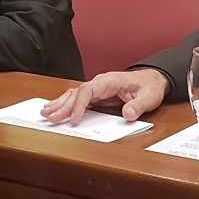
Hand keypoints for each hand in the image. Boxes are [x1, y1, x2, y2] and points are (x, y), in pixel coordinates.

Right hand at [41, 69, 170, 124]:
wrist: (152, 80)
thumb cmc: (150, 87)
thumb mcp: (149, 97)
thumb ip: (138, 105)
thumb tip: (128, 114)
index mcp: (110, 81)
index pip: (88, 90)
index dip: (79, 105)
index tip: (73, 119)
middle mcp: (100, 83)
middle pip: (76, 93)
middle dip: (62, 106)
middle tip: (49, 117)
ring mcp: (97, 88)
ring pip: (74, 95)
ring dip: (59, 104)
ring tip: (45, 113)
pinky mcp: (97, 95)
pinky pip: (78, 99)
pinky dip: (65, 105)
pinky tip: (55, 110)